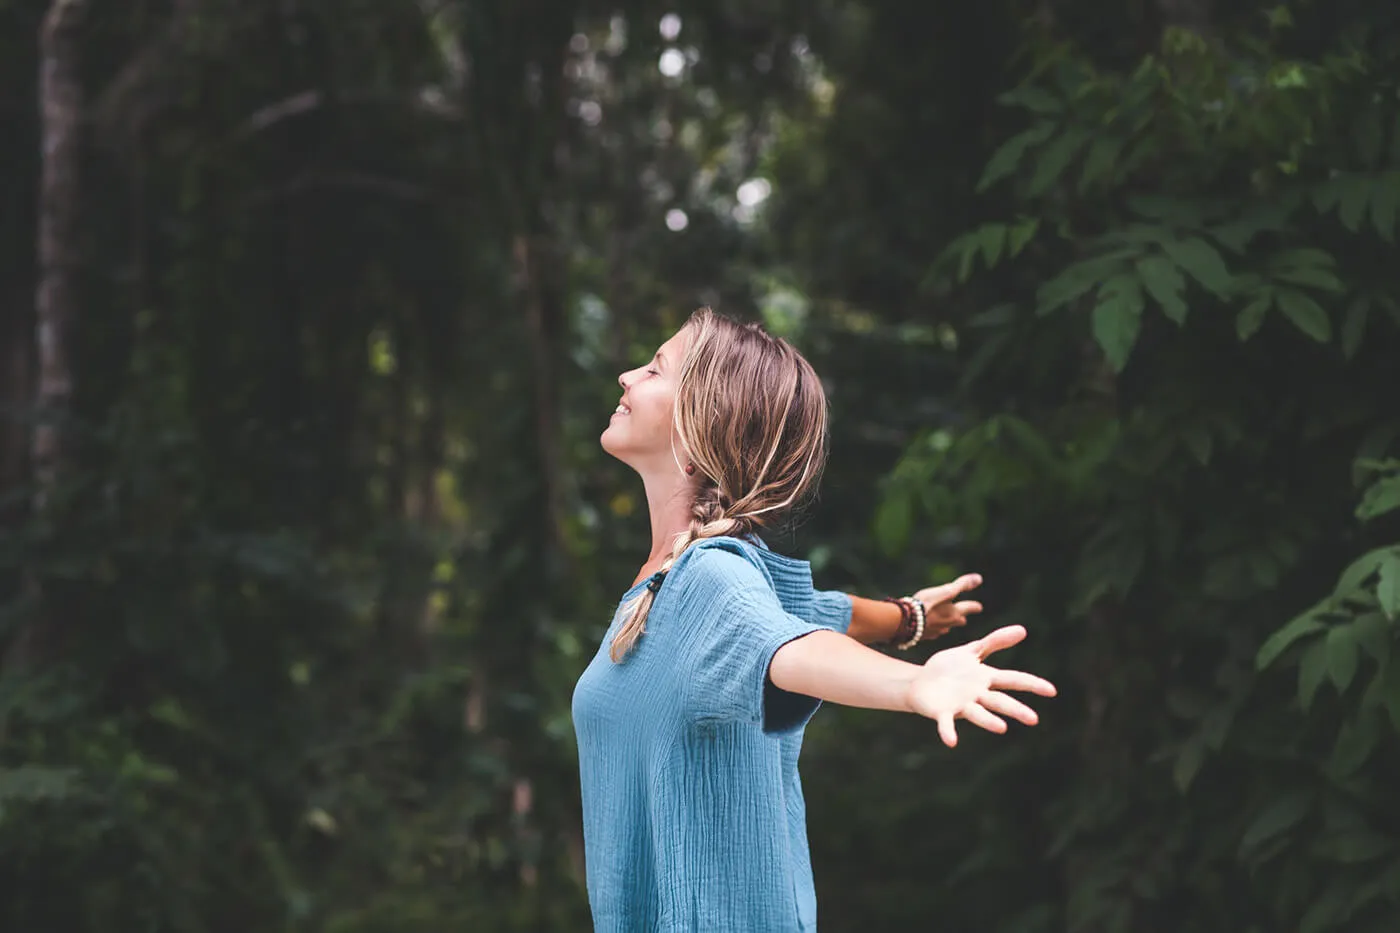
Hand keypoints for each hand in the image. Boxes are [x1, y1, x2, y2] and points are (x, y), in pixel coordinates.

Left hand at [906, 625, 1056, 747]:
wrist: (921, 682)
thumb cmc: (950, 668)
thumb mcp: (972, 650)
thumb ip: (995, 641)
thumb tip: (1023, 630)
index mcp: (985, 678)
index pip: (1012, 679)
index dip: (1032, 684)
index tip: (1052, 691)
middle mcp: (977, 695)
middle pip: (999, 701)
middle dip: (1016, 710)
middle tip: (1034, 719)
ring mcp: (960, 705)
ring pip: (978, 714)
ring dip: (989, 721)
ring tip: (1002, 728)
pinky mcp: (942, 713)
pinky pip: (946, 724)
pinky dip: (948, 732)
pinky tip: (952, 741)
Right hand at [912, 573, 984, 640]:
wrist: (905, 621)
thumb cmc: (926, 604)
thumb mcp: (946, 591)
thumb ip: (962, 585)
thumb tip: (979, 578)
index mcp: (954, 614)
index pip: (968, 609)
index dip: (974, 606)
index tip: (979, 607)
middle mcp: (947, 625)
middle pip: (959, 621)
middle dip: (961, 617)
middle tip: (963, 616)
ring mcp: (935, 632)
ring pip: (945, 628)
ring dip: (946, 623)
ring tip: (944, 620)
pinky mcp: (923, 636)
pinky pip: (931, 632)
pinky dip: (932, 627)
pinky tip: (927, 625)